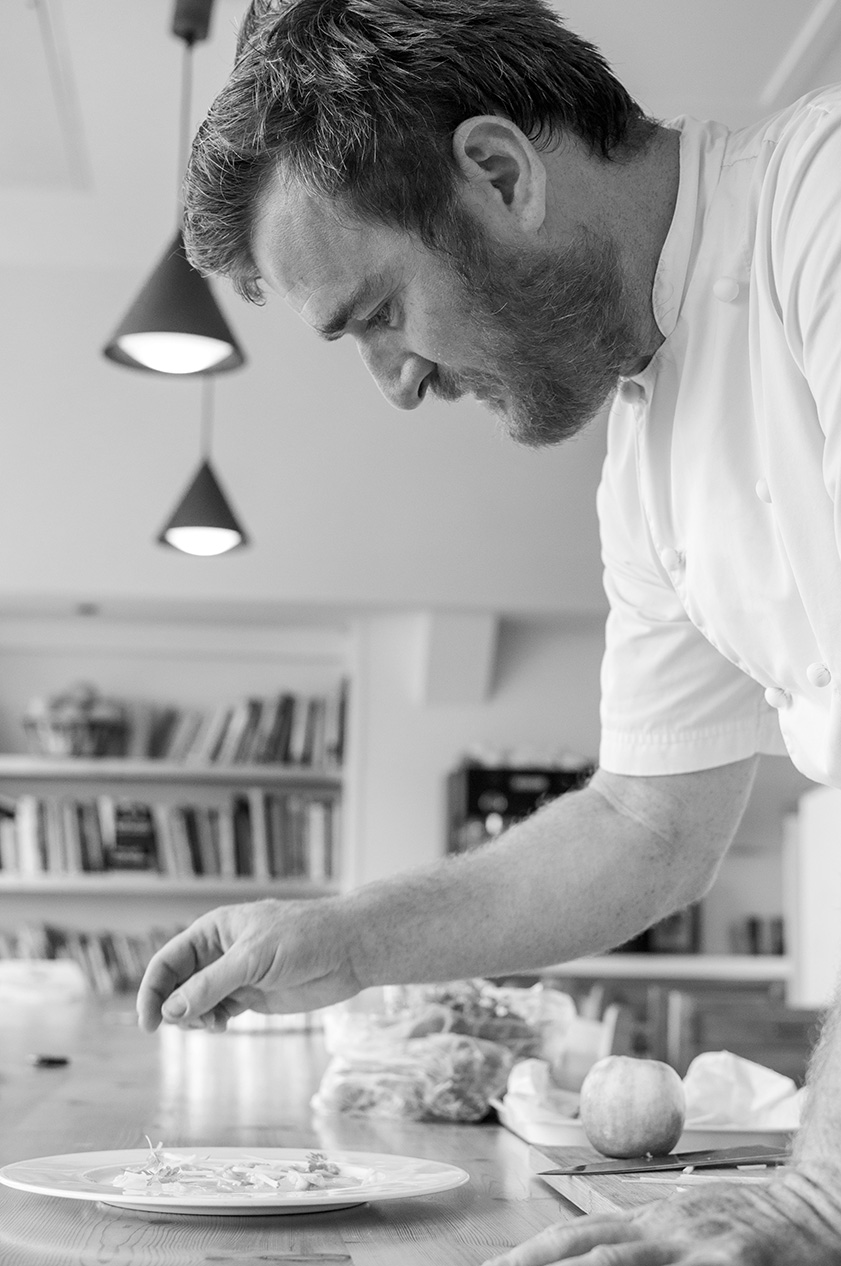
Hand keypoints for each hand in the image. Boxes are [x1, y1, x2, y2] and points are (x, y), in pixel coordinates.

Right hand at [135, 897, 362, 1032]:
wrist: (349, 950)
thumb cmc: (304, 938)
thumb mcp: (252, 958)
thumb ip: (210, 985)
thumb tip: (171, 1011)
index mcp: (214, 930)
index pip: (168, 960)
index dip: (153, 990)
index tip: (149, 1023)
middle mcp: (220, 952)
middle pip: (178, 984)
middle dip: (174, 1007)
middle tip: (191, 1025)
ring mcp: (236, 975)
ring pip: (196, 1002)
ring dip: (194, 1018)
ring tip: (212, 1025)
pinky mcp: (253, 996)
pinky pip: (219, 1011)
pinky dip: (212, 1022)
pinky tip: (220, 1026)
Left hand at [482, 1166, 840, 1263]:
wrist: (813, 1205)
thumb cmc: (745, 1225)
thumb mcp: (686, 1227)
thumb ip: (644, 1244)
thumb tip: (591, 1258)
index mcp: (648, 1218)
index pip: (575, 1234)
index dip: (530, 1253)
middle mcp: (663, 1227)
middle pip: (587, 1247)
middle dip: (537, 1265)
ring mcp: (695, 1245)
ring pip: (623, 1262)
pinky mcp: (730, 1263)